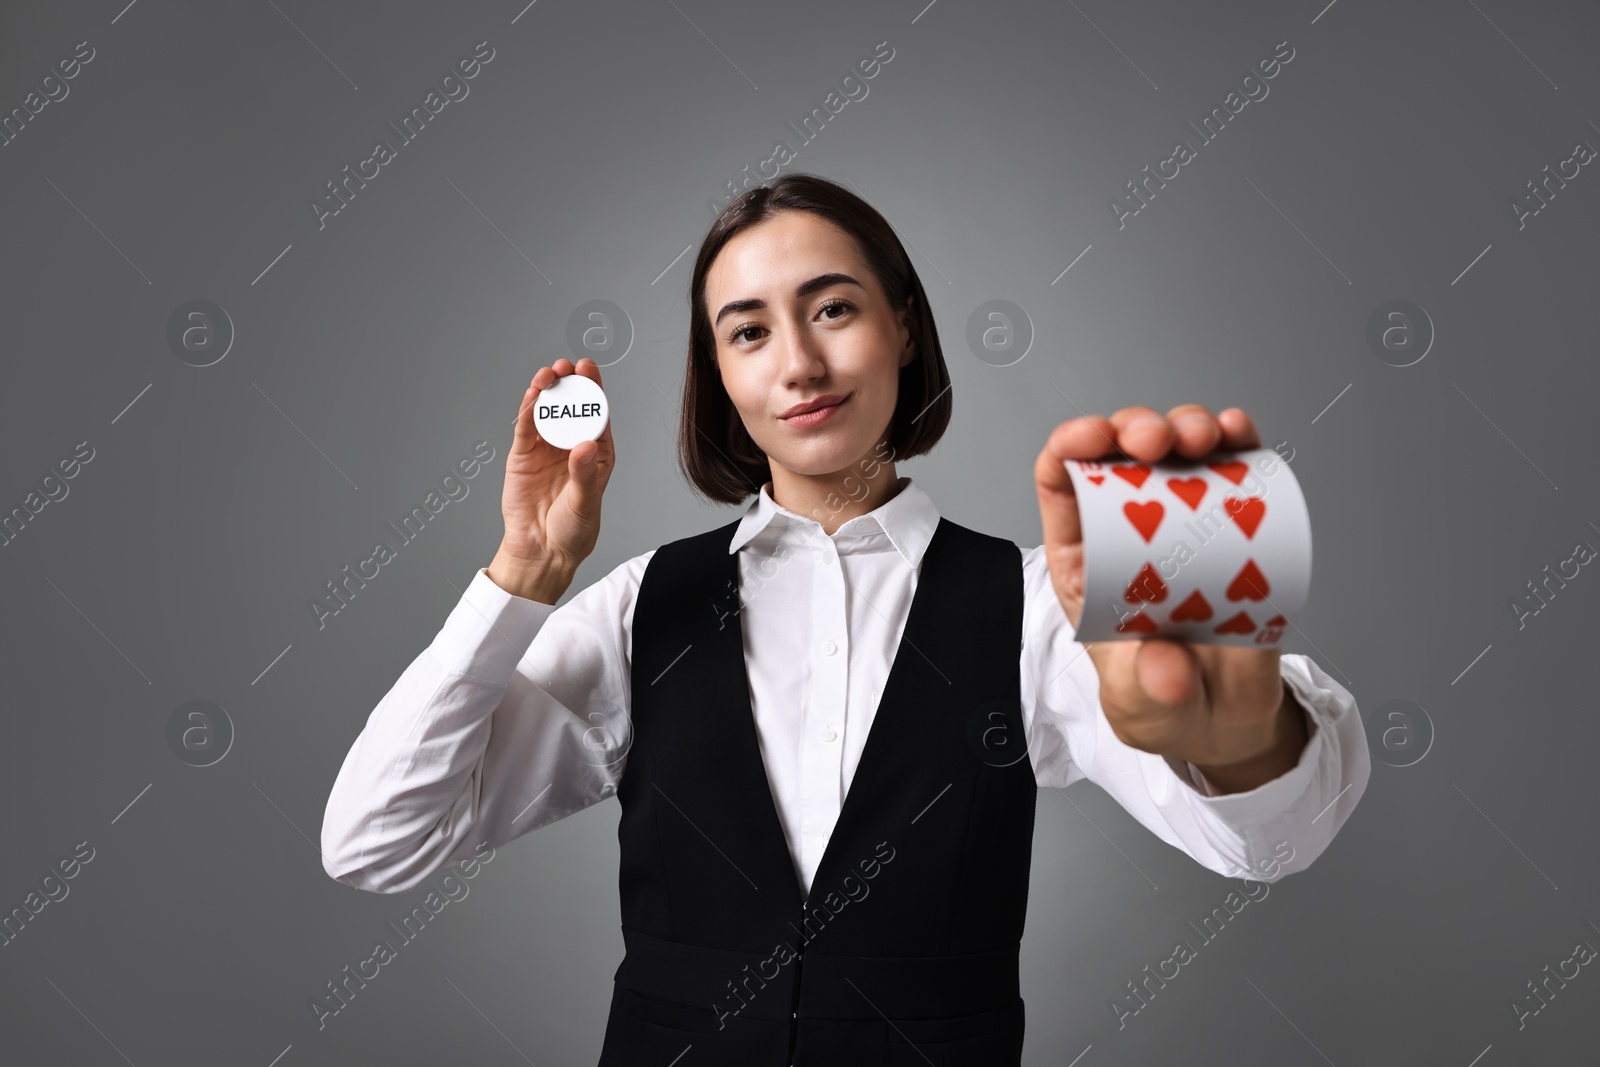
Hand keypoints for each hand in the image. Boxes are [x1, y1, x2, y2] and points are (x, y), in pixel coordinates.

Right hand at [493, 358, 615, 586]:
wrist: (542, 550)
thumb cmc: (572, 529)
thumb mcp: (584, 503)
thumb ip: (583, 475)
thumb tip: (585, 446)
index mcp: (595, 453)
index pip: (595, 413)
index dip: (593, 388)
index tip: (589, 367)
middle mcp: (570, 445)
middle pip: (570, 406)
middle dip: (569, 382)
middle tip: (567, 365)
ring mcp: (545, 448)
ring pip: (547, 411)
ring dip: (547, 389)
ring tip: (548, 374)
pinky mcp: (523, 455)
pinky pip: (525, 427)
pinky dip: (527, 410)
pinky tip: (532, 395)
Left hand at [1033, 405, 1292, 771]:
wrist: (1226, 718)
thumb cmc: (1165, 704)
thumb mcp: (1140, 709)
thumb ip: (1145, 690)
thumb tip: (1165, 665)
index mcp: (1086, 561)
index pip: (1063, 487)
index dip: (1070, 448)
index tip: (1092, 438)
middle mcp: (1132, 531)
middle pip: (1122, 455)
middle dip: (1136, 429)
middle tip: (1158, 442)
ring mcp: (1187, 522)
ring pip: (1178, 450)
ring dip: (1188, 425)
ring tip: (1203, 438)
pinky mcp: (1240, 525)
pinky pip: (1238, 470)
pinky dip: (1239, 440)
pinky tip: (1240, 432)